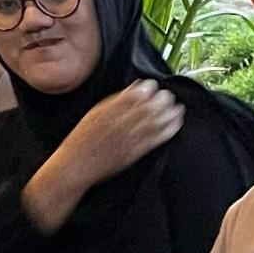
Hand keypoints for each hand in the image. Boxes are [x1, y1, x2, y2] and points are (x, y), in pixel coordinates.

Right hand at [69, 79, 184, 180]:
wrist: (75, 165)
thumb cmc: (81, 140)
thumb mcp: (93, 115)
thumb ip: (114, 101)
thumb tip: (134, 88)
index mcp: (108, 112)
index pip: (135, 95)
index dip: (148, 89)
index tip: (153, 87)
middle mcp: (119, 123)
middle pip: (149, 107)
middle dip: (162, 100)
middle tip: (168, 97)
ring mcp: (127, 138)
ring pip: (155, 122)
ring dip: (170, 114)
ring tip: (177, 109)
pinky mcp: (134, 152)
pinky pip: (155, 139)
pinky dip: (168, 130)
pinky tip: (176, 124)